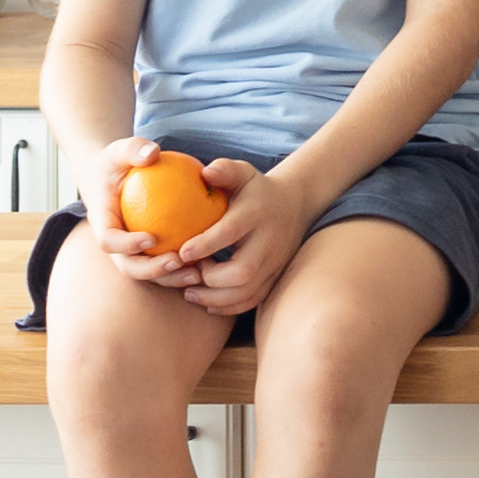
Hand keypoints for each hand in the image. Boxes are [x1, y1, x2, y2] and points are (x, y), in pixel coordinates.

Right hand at [83, 137, 185, 285]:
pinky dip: (181, 270)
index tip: (150, 238)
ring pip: (148, 273)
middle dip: (152, 270)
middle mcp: (114, 244)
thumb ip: (134, 149)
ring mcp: (130, 252)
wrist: (112, 179)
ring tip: (197, 273)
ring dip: (170, 277)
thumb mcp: (121, 149)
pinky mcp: (147, 254)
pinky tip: (207, 266)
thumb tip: (152, 153)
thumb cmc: (118, 163)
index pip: (108, 240)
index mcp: (101, 222)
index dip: (126, 244)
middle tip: (178, 261)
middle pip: (128, 266)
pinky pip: (163, 266)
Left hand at [178, 154, 343, 318]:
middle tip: (188, 272)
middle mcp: (269, 240)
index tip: (182, 252)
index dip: (206, 244)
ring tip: (190, 291)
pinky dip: (229, 307)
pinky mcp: (275, 277)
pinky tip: (207, 301)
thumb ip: (224, 170)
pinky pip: (253, 300)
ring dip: (215, 297)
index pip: (232, 231)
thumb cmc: (255, 189)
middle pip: (242, 271)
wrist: (295, 205)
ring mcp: (275, 262)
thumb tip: (204, 172)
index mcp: (257, 212)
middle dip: (210, 278)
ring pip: (247, 292)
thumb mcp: (243, 173)